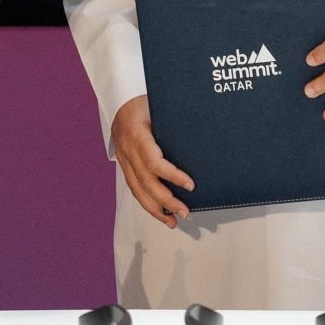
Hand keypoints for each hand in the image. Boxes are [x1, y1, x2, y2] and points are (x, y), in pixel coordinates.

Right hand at [109, 96, 193, 227]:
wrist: (119, 102)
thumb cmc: (144, 102)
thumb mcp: (159, 105)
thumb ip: (175, 121)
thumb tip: (205, 132)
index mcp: (137, 133)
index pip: (153, 161)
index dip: (172, 175)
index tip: (191, 185)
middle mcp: (128, 150)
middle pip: (146, 182)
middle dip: (166, 201)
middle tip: (185, 212)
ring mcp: (124, 160)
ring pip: (138, 190)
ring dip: (156, 209)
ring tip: (173, 222)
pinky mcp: (124, 167)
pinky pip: (135, 189)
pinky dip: (148, 203)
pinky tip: (161, 213)